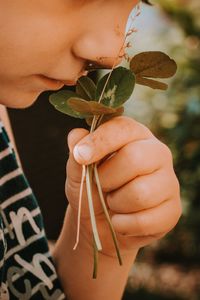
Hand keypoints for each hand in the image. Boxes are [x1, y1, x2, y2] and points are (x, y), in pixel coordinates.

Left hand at [66, 116, 181, 255]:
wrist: (99, 223)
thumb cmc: (90, 189)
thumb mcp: (77, 171)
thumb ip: (76, 154)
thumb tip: (76, 136)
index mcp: (135, 136)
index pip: (123, 128)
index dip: (100, 141)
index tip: (81, 156)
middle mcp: (157, 153)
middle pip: (134, 159)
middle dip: (107, 179)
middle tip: (101, 186)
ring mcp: (169, 181)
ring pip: (140, 193)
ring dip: (116, 204)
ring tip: (113, 203)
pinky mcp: (173, 210)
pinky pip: (145, 221)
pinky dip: (123, 225)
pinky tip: (121, 220)